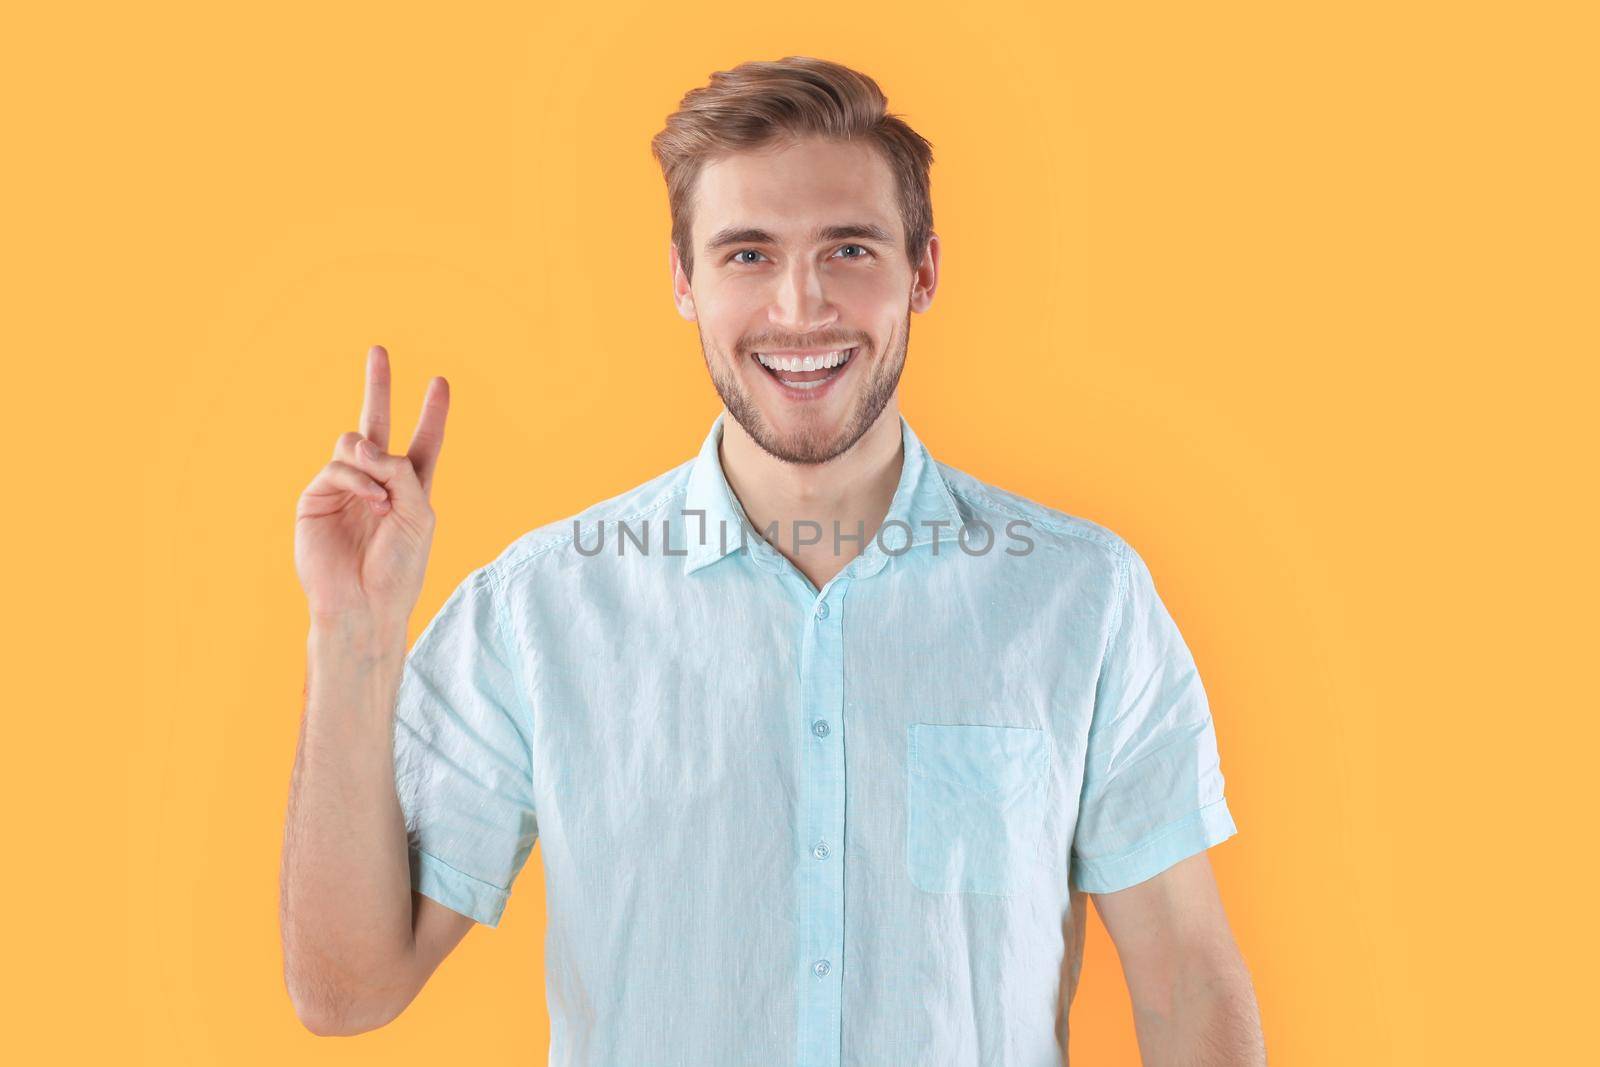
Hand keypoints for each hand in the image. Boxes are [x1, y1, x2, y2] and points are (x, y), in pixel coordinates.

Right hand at [295, 345, 449, 625]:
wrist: (365, 604)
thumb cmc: (399, 567)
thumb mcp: (419, 514)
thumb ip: (401, 471)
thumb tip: (362, 442)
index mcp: (409, 489)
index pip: (423, 443)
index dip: (432, 415)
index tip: (440, 383)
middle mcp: (376, 482)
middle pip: (378, 425)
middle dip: (378, 387)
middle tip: (378, 350)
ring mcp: (344, 488)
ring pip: (355, 442)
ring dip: (373, 461)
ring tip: (382, 498)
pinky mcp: (316, 498)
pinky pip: (338, 467)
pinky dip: (358, 480)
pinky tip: (371, 503)